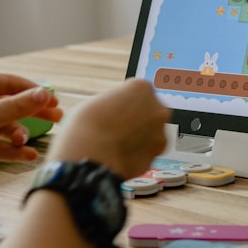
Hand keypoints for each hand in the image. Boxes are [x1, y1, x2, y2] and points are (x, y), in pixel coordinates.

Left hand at [0, 73, 61, 194]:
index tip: (54, 101)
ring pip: (4, 127)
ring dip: (17, 134)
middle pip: (10, 105)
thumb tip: (42, 95)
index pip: (9, 83)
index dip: (33, 92)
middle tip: (56, 119)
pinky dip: (10, 151)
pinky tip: (25, 156)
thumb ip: (13, 109)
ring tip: (24, 142)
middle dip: (32, 112)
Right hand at [46, 79, 168, 179]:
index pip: (138, 92)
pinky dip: (138, 154)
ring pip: (151, 133)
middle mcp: (156, 108)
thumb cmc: (87, 129)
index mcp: (141, 88)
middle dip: (136, 119)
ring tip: (115, 144)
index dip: (124, 103)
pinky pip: (148, 151)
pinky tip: (120, 155)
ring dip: (138, 137)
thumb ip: (112, 105)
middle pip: (149, 111)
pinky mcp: (157, 154)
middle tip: (116, 128)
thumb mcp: (94, 104)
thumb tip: (112, 112)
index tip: (116, 110)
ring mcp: (160, 133)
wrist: (91, 158)